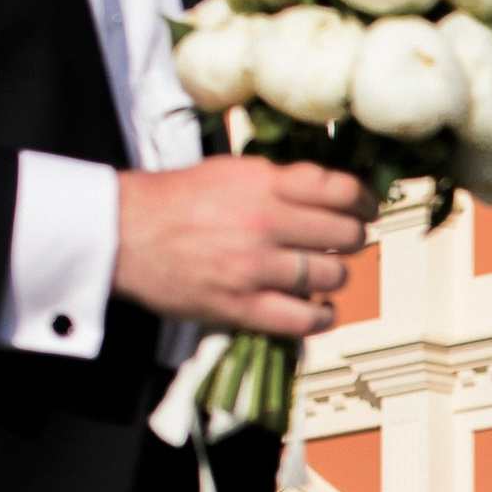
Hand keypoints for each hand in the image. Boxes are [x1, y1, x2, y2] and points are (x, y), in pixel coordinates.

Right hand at [116, 158, 366, 336]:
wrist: (124, 233)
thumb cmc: (175, 200)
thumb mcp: (230, 172)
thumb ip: (278, 181)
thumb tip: (327, 192)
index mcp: (264, 184)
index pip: (341, 190)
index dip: (365, 202)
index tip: (367, 210)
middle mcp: (265, 223)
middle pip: (345, 235)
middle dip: (351, 240)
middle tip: (341, 244)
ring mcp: (254, 268)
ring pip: (330, 277)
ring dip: (334, 278)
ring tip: (322, 275)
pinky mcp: (240, 306)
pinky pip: (304, 319)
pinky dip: (321, 317)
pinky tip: (319, 310)